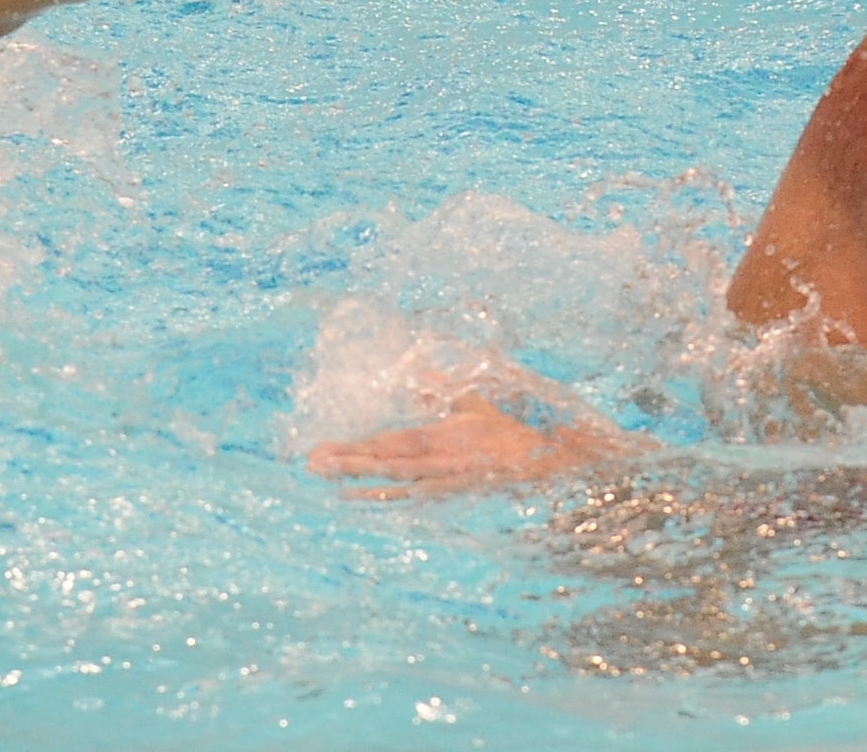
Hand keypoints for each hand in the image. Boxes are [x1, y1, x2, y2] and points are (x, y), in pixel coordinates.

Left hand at [309, 399, 630, 496]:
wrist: (556, 465)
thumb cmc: (514, 435)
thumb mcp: (476, 405)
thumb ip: (441, 389)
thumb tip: (416, 364)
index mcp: (445, 435)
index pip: (390, 441)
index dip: (356, 444)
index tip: (322, 447)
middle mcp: (442, 459)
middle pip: (386, 460)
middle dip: (348, 461)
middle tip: (311, 463)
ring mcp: (448, 481)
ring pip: (396, 481)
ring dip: (361, 482)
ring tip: (328, 480)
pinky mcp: (457, 496)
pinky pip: (417, 500)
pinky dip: (390, 501)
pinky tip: (365, 502)